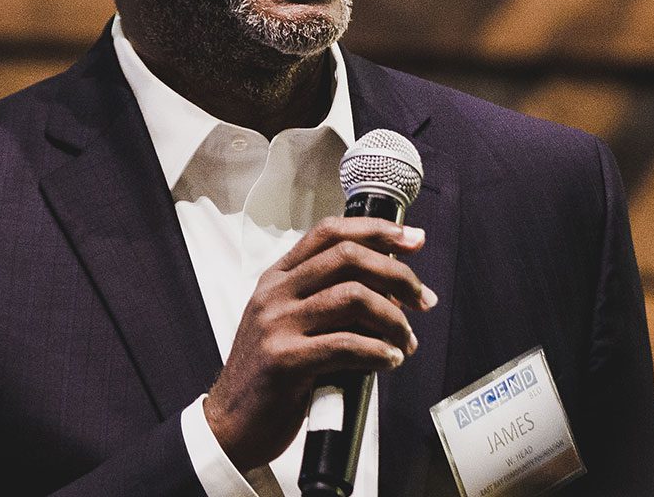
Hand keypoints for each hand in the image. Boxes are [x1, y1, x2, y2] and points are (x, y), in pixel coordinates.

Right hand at [203, 216, 437, 470]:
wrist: (230, 423)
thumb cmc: (270, 374)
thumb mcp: (289, 323)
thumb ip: (326, 300)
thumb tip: (390, 289)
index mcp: (277, 278)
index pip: (329, 233)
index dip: (376, 231)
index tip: (414, 239)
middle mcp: (275, 293)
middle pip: (348, 257)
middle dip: (397, 275)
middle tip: (423, 299)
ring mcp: (276, 325)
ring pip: (353, 297)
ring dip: (393, 319)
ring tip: (405, 340)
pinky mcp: (284, 361)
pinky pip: (346, 345)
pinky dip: (378, 351)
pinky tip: (390, 360)